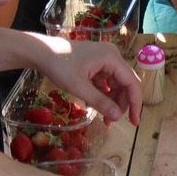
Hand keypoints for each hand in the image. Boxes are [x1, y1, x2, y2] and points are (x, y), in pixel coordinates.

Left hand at [26, 37, 142, 124]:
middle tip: (112, 121)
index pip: (132, 83)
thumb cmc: (59, 66)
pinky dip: (103, 95)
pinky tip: (95, 107)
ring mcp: (104, 60)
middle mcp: (112, 57)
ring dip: (112, 101)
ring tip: (104, 118)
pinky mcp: (96, 64)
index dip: (135, 103)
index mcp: (112, 58)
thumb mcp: (79, 87)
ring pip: (116, 84)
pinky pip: (106, 82)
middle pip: (125, 84)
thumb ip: (100, 102)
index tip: (134, 122)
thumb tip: (118, 117)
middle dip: (122, 104)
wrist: (41, 52)